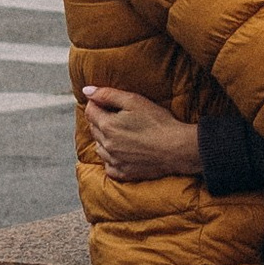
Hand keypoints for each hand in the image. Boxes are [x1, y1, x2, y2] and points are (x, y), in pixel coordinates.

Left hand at [81, 86, 202, 181]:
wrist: (177, 148)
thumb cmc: (158, 122)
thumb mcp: (134, 101)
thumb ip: (107, 94)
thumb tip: (86, 91)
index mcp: (107, 126)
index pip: (90, 111)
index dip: (97, 103)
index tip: (109, 102)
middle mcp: (107, 145)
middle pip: (94, 129)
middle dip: (101, 120)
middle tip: (119, 116)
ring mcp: (114, 161)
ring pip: (99, 148)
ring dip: (105, 139)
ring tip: (121, 133)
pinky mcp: (123, 173)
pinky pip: (108, 165)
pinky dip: (111, 158)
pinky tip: (122, 152)